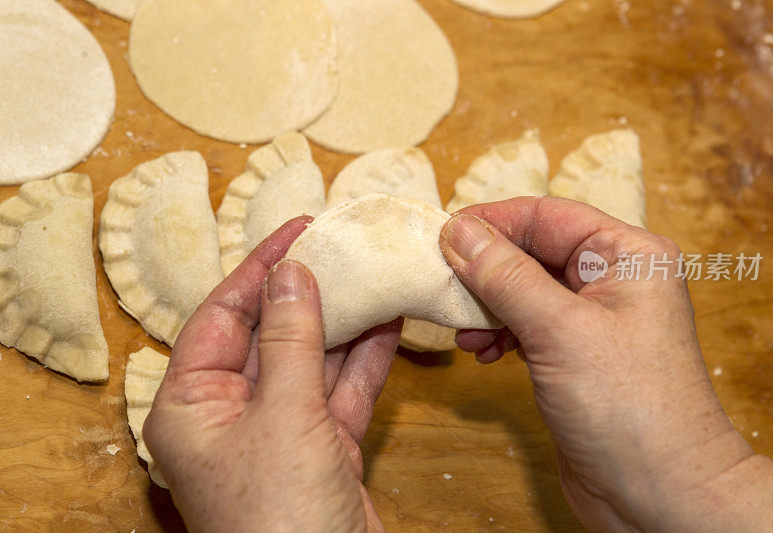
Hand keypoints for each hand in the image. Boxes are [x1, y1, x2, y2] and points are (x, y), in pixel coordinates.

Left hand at [143, 217, 400, 531]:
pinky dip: (366, 359)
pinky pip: (342, 389)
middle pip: (270, 332)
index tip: (299, 229)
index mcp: (193, 403)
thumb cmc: (278, 518)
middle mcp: (231, 413)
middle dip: (308, 291)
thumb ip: (291, 339)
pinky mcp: (322, 447)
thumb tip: (292, 273)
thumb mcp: (284, 415)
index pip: (222, 314)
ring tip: (372, 272)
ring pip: (312, 358)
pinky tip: (390, 322)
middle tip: (343, 245)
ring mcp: (280, 430)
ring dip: (344, 321)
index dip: (260, 267)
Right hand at [439, 196, 772, 530]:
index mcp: (627, 254)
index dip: (490, 222)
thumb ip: (506, 276)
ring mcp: (594, 318)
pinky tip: (483, 352)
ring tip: (463, 332)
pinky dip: (500, 333)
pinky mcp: (576, 354)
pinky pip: (527, 324)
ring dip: (487, 305)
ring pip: (524, 289)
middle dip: (485, 269)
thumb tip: (457, 231)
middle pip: (532, 251)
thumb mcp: (559, 330)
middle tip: (441, 284)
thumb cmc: (629, 408)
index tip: (440, 234)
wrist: (660, 494)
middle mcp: (613, 278)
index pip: (546, 216)